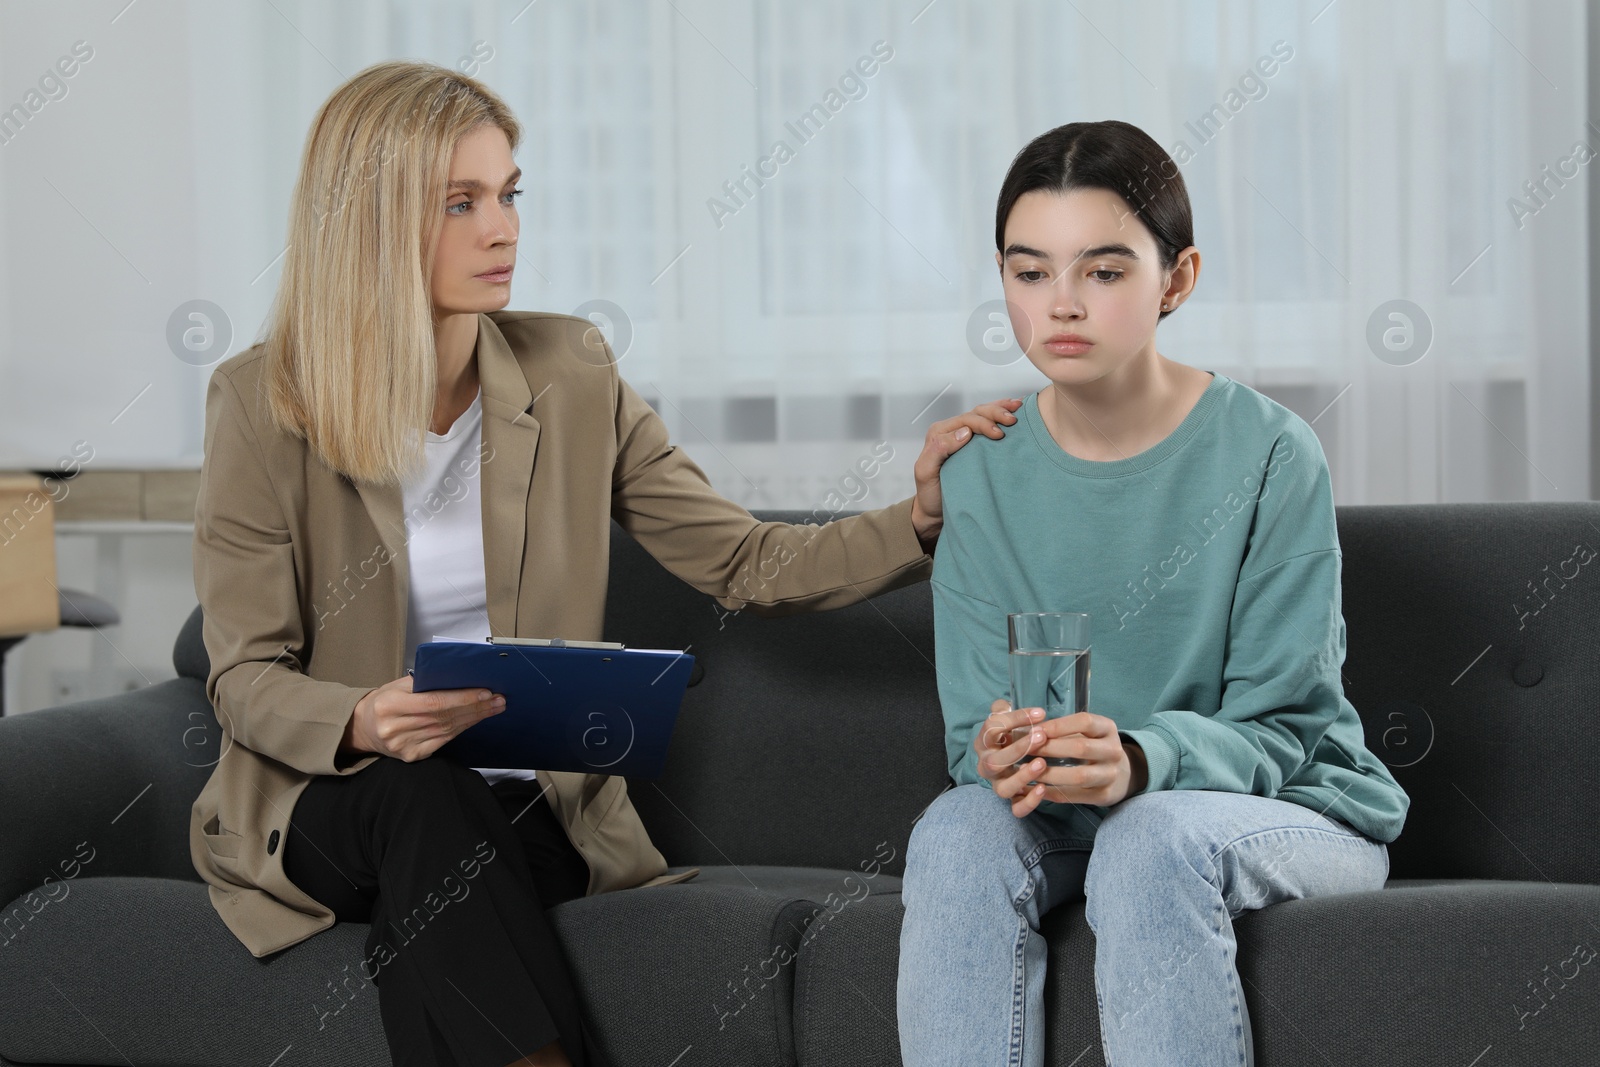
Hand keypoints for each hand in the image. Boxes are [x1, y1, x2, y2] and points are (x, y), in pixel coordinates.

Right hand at [341, 674, 506, 762]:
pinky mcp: (411, 756)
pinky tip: (474, 720)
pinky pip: (443, 741)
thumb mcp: (397, 686)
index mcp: (389, 705)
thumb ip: (424, 682)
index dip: (462, 698)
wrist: (364, 727)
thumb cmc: (384, 701)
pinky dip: (461, 729)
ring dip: (473, 718)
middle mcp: (394, 728)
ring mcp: (403, 745)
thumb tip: (460, 677)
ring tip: (492, 708)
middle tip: (498, 699)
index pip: (434, 702)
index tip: (485, 692)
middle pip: (444, 717)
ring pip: (447, 730)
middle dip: (475, 707)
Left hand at [911, 397, 1023, 549]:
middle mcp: (951, 431)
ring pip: (983, 413)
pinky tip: (1015, 409)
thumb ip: (938, 450)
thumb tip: (965, 432)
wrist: (935, 510)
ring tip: (1018, 407)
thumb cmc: (930, 494)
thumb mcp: (926, 473)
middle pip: (976, 413)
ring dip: (1001, 408)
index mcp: (939, 434)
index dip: (984, 423)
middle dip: (995, 413)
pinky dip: (1001, 412)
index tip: (999, 435)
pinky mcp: (974, 443)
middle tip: (1012, 421)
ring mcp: (963, 435)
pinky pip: (987, 422)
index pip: (965, 420)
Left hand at [976, 698, 1147, 816]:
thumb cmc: (1092, 746)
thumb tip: (1020, 720)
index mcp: (1108, 728)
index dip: (1057, 726)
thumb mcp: (1086, 730)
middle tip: (1025, 750)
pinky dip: (1053, 792)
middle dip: (1050, 749)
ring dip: (1049, 774)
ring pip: (1079, 776)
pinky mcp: (1104, 795)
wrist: (1122, 774)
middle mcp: (1114, 750)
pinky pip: (1076, 796)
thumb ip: (1061, 726)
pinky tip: (1036, 788)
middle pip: (1080, 748)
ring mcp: (1111, 774)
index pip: (1084, 722)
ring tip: (1027, 770)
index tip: (1035, 729)